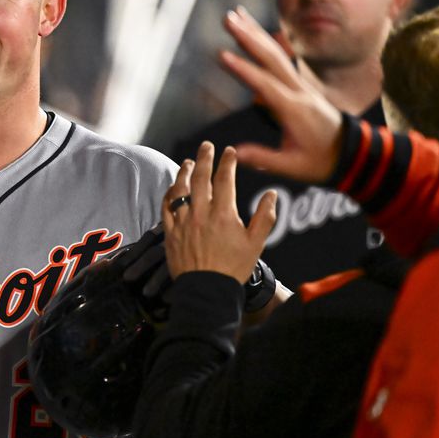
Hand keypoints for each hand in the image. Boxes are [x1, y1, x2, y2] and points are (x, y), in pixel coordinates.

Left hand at [162, 142, 276, 282]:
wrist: (207, 291)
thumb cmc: (234, 268)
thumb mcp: (256, 244)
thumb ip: (265, 217)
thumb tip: (272, 194)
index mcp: (224, 214)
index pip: (225, 180)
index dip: (228, 162)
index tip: (230, 151)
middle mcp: (201, 214)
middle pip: (200, 178)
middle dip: (204, 158)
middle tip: (207, 146)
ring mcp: (183, 222)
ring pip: (180, 189)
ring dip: (184, 172)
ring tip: (188, 162)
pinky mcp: (170, 232)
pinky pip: (166, 207)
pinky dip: (170, 193)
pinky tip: (173, 187)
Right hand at [220, 6, 342, 182]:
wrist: (351, 153)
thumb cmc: (322, 161)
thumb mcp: (293, 166)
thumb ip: (264, 158)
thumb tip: (235, 153)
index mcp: (294, 109)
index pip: (265, 85)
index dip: (244, 70)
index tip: (222, 55)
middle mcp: (298, 91)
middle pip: (272, 58)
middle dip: (248, 36)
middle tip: (227, 18)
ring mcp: (300, 85)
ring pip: (276, 53)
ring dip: (255, 32)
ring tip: (235, 15)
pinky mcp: (299, 85)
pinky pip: (280, 58)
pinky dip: (266, 42)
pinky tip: (253, 31)